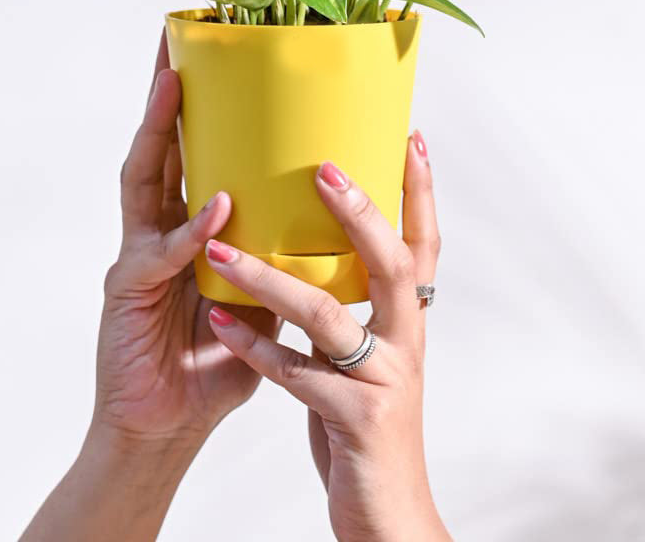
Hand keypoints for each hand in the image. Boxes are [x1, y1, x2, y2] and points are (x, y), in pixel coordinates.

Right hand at [21, 33, 276, 540]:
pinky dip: (192, 231)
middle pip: (159, 146)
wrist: (168, 426)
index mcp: (188, 226)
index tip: (220, 57)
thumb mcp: (260, 293)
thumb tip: (334, 210)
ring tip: (177, 84)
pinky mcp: (127, 293)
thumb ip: (279, 251)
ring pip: (142, 179)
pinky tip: (218, 209)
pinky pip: (162, 256)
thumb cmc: (215, 360)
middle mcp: (156, 229)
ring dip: (159, 130)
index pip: (193, 152)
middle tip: (178, 41)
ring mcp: (137, 256)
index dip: (203, 106)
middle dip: (166, 93)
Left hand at [202, 134, 449, 541]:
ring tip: (222, 250)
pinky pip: (295, 375)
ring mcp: (384, 381)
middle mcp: (407, 343)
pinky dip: (254, 346)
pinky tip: (220, 322)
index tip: (411, 139)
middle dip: (360, 211)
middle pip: (394, 263)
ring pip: (329, 315)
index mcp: (409, 321)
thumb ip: (351, 305)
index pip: (425, 243)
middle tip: (324, 168)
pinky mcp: (353, 419)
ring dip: (270, 278)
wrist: (387, 511)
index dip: (422, 192)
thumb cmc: (366, 421)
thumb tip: (314, 249)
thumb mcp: (369, 355)